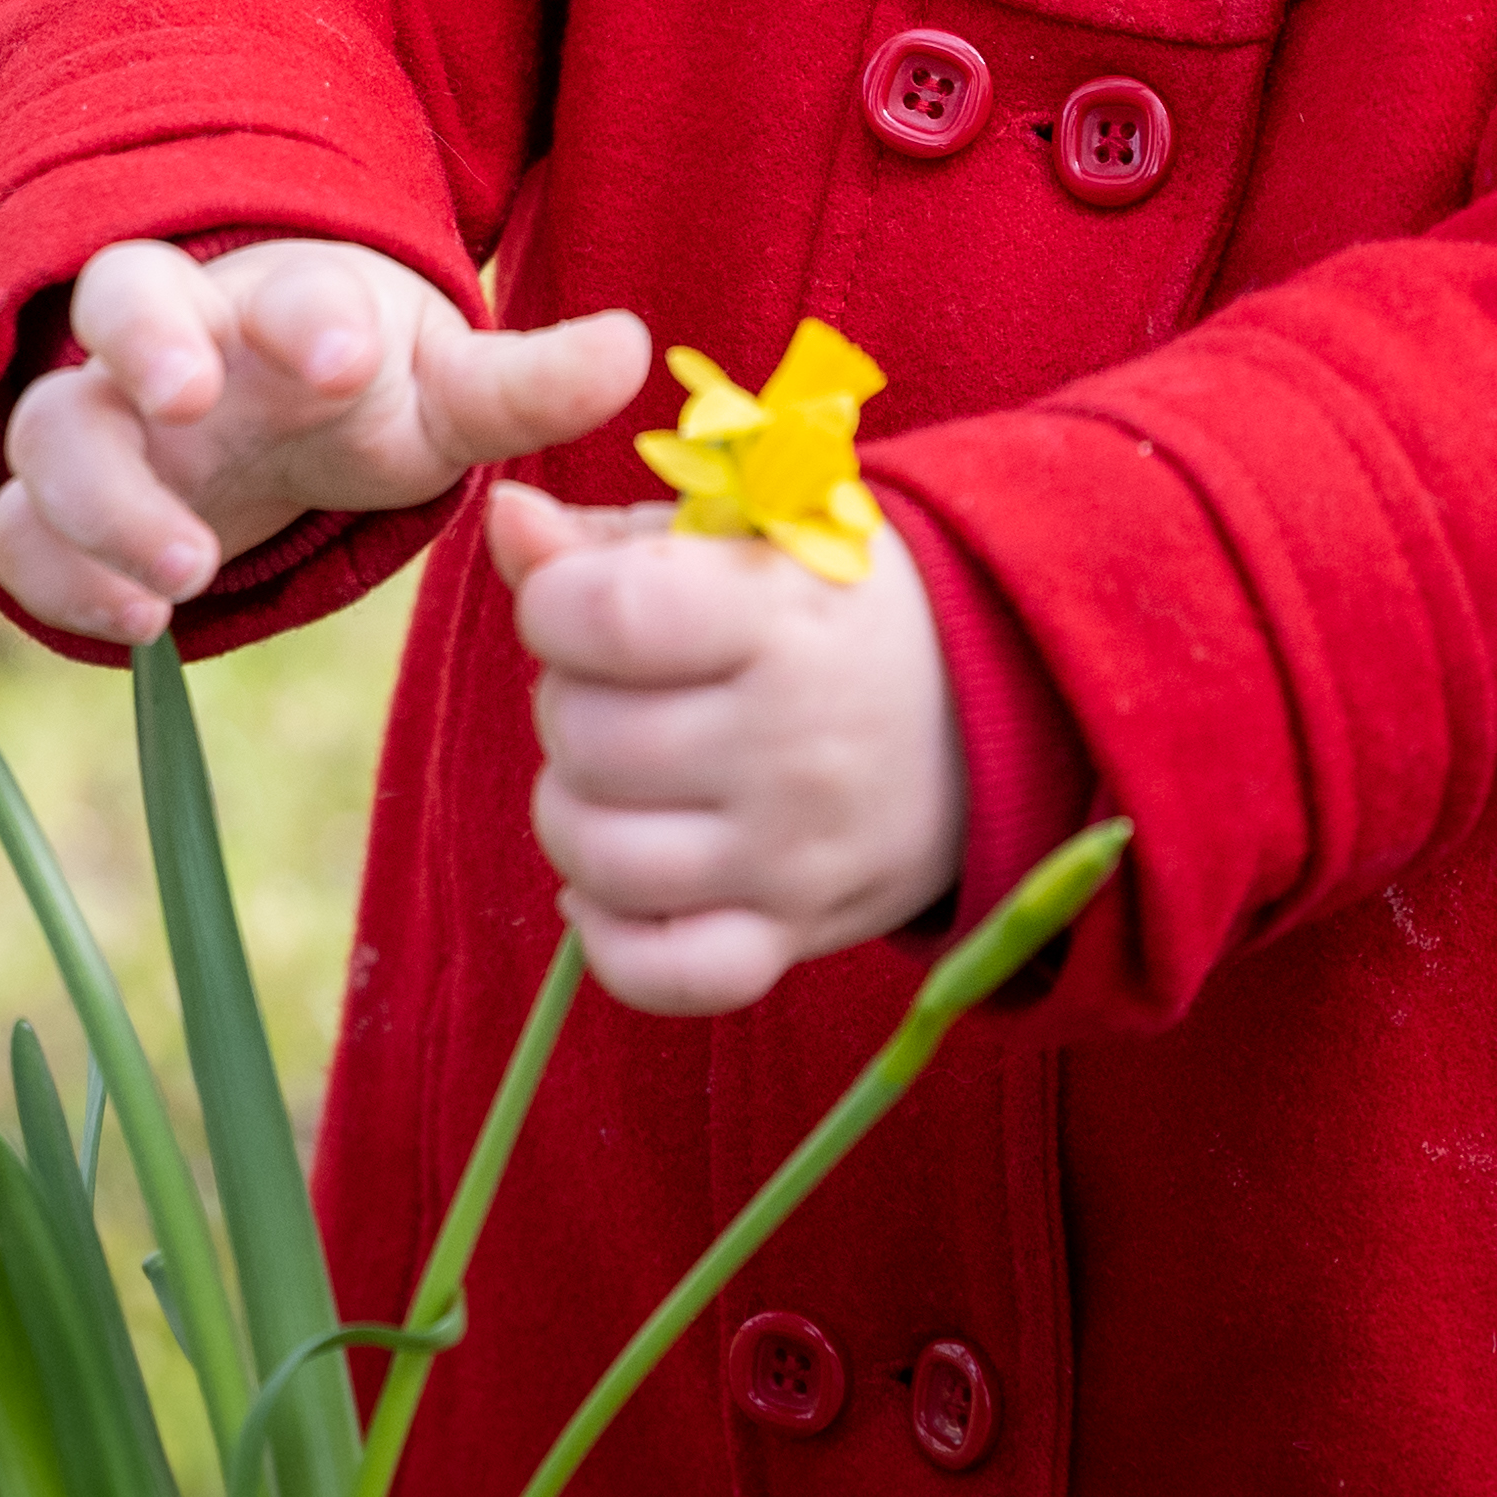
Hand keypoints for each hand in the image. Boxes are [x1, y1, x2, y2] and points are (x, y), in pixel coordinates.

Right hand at [0, 238, 654, 649]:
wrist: (252, 414)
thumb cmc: (354, 389)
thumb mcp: (445, 391)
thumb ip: (527, 383)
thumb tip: (638, 349)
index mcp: (284, 303)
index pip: (285, 288)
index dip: (309, 316)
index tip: (351, 359)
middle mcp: (176, 343)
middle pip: (122, 303)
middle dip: (148, 347)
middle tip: (191, 401)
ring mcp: (105, 424)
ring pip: (57, 430)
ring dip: (106, 497)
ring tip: (182, 579)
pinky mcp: (62, 510)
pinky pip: (21, 533)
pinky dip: (60, 577)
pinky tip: (135, 625)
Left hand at [495, 482, 965, 1016]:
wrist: (989, 708)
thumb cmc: (827, 610)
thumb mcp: (738, 543)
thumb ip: (604, 540)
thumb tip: (507, 522)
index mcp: (776, 618)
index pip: (603, 616)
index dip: (552, 608)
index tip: (578, 608)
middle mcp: (790, 742)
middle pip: (584, 739)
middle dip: (568, 708)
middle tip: (618, 694)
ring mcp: (794, 853)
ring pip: (599, 858)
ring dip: (574, 815)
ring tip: (615, 780)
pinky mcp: (795, 934)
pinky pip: (662, 975)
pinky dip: (611, 939)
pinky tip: (615, 885)